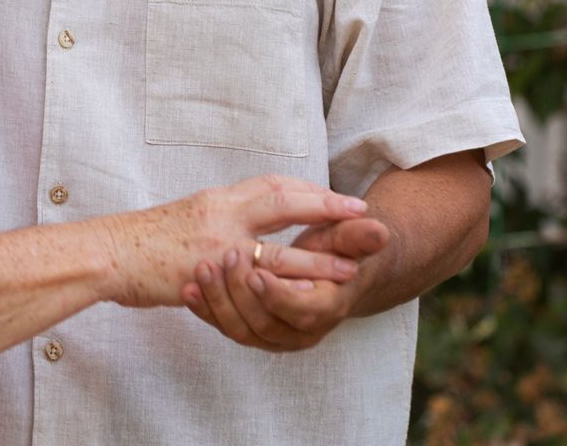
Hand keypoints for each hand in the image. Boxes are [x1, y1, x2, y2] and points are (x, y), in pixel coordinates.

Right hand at [102, 175, 369, 308]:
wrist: (108, 253)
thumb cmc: (143, 240)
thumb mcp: (185, 216)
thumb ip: (217, 218)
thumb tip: (237, 220)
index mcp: (217, 198)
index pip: (271, 184)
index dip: (306, 188)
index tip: (333, 194)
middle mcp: (221, 212)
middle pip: (283, 200)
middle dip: (324, 207)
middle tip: (359, 213)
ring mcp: (216, 243)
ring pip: (279, 248)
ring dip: (318, 258)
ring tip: (349, 267)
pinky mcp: (208, 273)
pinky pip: (255, 281)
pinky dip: (284, 288)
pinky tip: (305, 297)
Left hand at [180, 215, 392, 351]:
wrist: (331, 273)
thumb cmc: (339, 251)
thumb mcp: (348, 240)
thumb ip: (358, 237)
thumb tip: (380, 231)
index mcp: (327, 309)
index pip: (301, 312)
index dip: (278, 294)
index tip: (257, 270)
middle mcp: (300, 331)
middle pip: (264, 323)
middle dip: (240, 292)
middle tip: (223, 258)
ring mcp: (273, 335)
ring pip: (239, 329)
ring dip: (217, 301)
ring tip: (199, 270)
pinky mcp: (251, 330)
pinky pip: (224, 326)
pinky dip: (205, 310)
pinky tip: (187, 289)